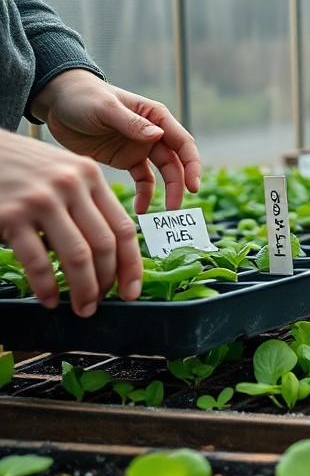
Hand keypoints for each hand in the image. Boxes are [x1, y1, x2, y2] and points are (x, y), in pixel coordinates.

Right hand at [0, 129, 142, 315]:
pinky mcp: (12, 215)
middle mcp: (71, 186)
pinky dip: (47, 286)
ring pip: (77, 256)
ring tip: (81, 307)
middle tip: (99, 302)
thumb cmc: (24, 168)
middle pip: (104, 246)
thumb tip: (109, 255)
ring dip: (83, 289)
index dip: (132, 265)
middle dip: (105, 282)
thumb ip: (88, 204)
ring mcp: (42, 200)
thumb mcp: (64, 174)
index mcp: (91, 176)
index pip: (123, 228)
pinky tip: (49, 299)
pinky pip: (38, 261)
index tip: (131, 290)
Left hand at [31, 70, 201, 213]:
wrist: (58, 101)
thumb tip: (158, 136)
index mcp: (156, 117)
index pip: (183, 143)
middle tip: (175, 208)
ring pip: (162, 174)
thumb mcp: (106, 108)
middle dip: (179, 185)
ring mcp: (141, 148)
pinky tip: (139, 209)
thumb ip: (132, 123)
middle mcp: (154, 134)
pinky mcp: (126, 160)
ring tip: (163, 213)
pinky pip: (142, 180)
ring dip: (166, 193)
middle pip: (176, 163)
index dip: (192, 165)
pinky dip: (144, 195)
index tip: (192, 187)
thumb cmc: (84, 96)